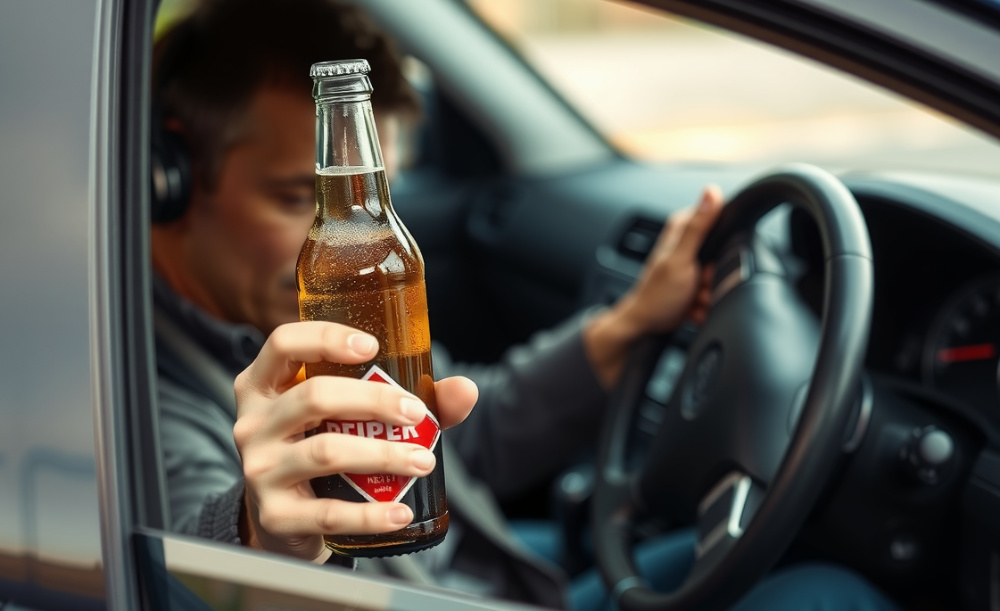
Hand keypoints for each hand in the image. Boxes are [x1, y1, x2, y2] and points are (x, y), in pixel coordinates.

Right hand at [232, 321, 477, 561]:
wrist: (283, 519)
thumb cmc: (321, 446)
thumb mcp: (348, 416)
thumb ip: (405, 397)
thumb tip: (465, 389)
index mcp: (265, 385)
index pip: (283, 344)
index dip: (325, 338)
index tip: (372, 346)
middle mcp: (253, 422)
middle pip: (313, 397)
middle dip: (374, 401)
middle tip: (417, 413)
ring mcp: (260, 469)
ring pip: (324, 452)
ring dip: (382, 454)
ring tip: (422, 460)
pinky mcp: (275, 515)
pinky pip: (327, 513)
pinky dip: (370, 514)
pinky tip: (400, 512)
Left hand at [584, 186, 723, 387]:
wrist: (647, 325)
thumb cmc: (657, 295)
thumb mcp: (680, 259)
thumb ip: (698, 226)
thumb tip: (712, 191)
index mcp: (682, 228)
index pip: (720, 221)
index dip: (724, 244)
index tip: (708, 262)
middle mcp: (688, 243)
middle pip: (725, 254)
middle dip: (715, 275)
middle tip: (698, 284)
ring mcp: (693, 265)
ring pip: (722, 276)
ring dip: (710, 292)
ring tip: (692, 297)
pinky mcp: (696, 283)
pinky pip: (715, 291)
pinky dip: (706, 302)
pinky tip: (691, 305)